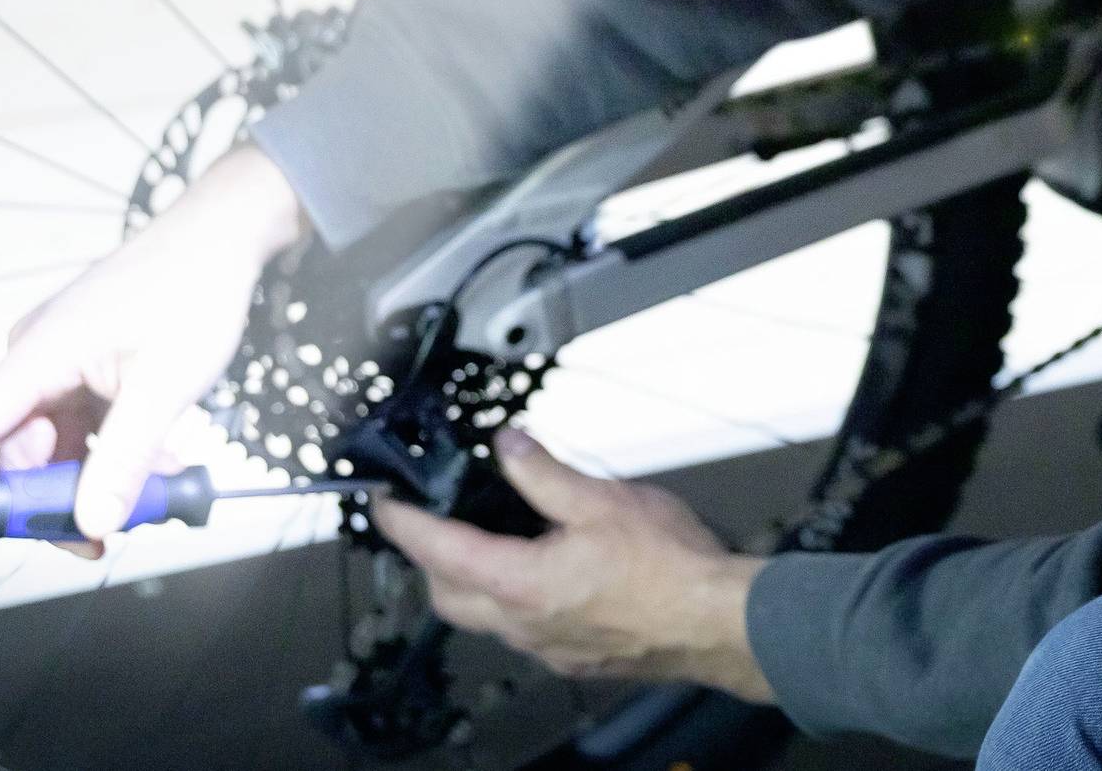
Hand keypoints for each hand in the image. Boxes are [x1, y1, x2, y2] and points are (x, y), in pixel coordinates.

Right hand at [0, 144, 311, 550]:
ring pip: (55, 446)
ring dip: (93, 480)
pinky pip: (83, 426)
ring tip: (153, 497)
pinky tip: (159, 466)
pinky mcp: (88, 366)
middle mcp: (36, 360)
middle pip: (16, 453)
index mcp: (37, 355)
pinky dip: (113, 453)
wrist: (223, 235)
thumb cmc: (195, 292)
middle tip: (100, 541)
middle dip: (53, 502)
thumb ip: (126, 458)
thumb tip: (92, 523)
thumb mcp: (167, 384)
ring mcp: (61, 363)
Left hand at [371, 429, 773, 702]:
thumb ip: (543, 472)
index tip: (383, 504)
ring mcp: (548, 647)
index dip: (404, 523)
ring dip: (474, 581)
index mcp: (521, 583)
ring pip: (487, 617)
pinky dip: (516, 599)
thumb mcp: (601, 498)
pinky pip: (525, 630)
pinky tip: (545, 575)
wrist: (718, 622)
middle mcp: (524, 624)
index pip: (439, 550)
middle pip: (449, 596)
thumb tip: (507, 445)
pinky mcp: (576, 656)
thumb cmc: (671, 568)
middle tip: (428, 522)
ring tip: (489, 541)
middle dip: (430, 559)